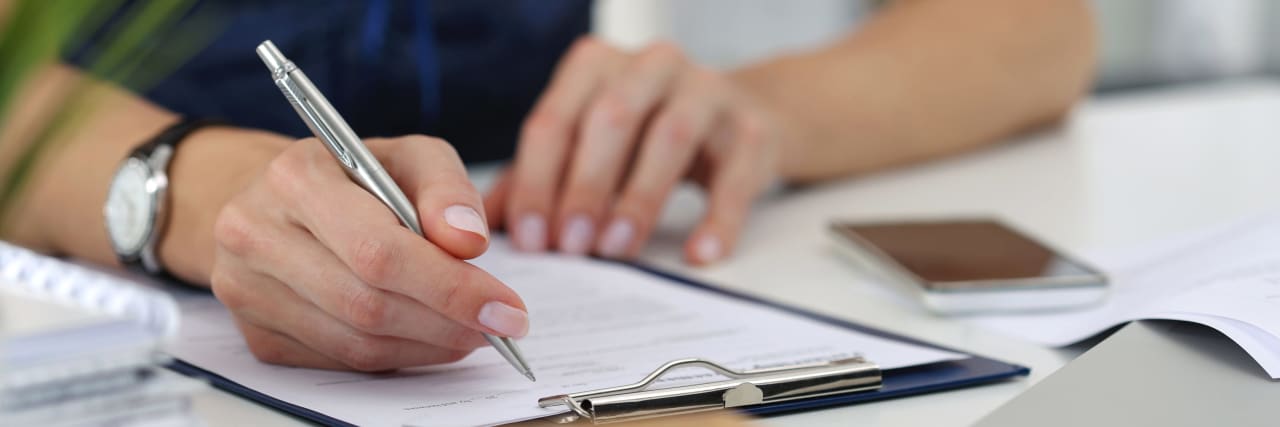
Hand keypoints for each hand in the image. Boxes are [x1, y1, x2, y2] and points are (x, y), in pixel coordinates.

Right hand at [211, 135, 527, 371]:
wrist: (277, 200)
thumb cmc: (353, 175)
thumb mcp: (409, 156)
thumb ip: (446, 188)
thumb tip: (469, 241)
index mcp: (295, 177)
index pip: (378, 250)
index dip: (450, 287)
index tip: (506, 307)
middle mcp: (256, 234)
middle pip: (367, 304)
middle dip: (447, 321)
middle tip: (498, 325)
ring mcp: (248, 292)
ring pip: (355, 343)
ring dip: (427, 345)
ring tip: (470, 331)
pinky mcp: (257, 335)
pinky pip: (340, 361)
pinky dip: (397, 356)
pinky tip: (428, 338)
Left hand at [485, 37, 785, 264]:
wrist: (739, 120)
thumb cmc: (646, 136)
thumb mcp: (587, 147)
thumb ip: (535, 178)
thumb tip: (480, 224)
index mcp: (597, 66)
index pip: (555, 119)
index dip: (537, 180)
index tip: (530, 239)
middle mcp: (651, 66)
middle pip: (610, 119)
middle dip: (585, 185)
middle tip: (570, 246)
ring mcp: (708, 91)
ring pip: (671, 136)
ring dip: (640, 197)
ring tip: (618, 248)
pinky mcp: (752, 129)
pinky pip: (735, 174)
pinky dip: (717, 218)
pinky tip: (698, 254)